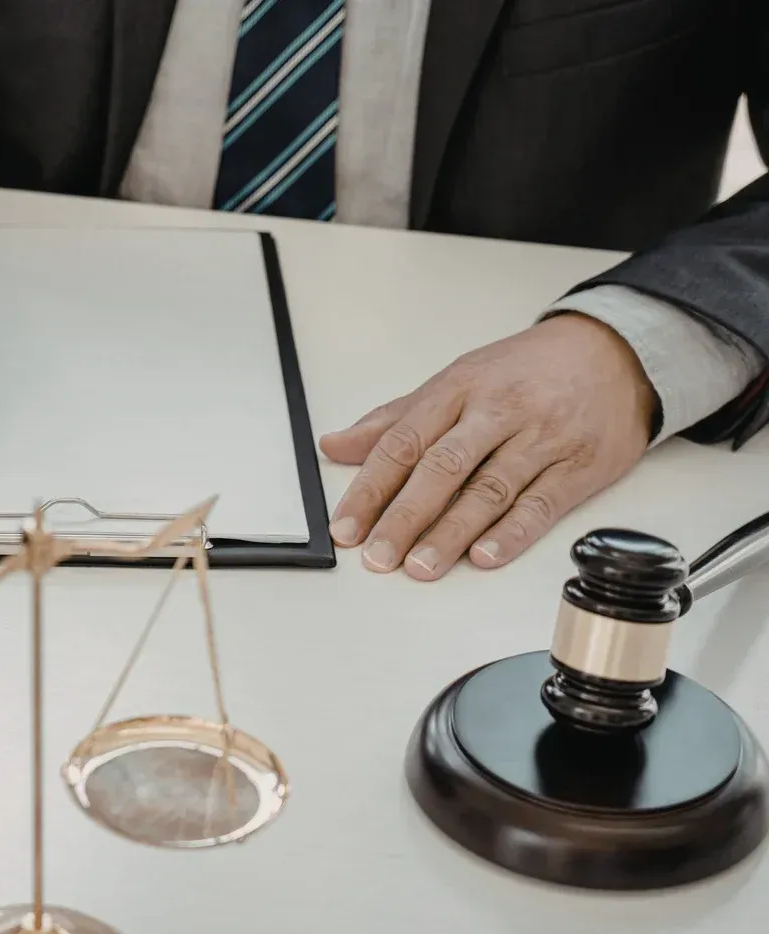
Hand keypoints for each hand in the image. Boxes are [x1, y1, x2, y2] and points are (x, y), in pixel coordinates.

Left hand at [319, 313, 656, 579]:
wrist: (615, 350)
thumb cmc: (525, 371)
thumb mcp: (455, 381)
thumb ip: (393, 420)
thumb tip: (334, 445)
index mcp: (458, 389)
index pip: (403, 443)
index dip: (369, 488)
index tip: (344, 526)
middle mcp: (497, 412)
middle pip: (442, 468)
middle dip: (404, 517)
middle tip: (378, 556)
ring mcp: (541, 438)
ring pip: (489, 490)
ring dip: (451, 533)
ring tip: (420, 567)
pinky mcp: (580, 465)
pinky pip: (542, 503)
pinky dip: (513, 533)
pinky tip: (485, 556)